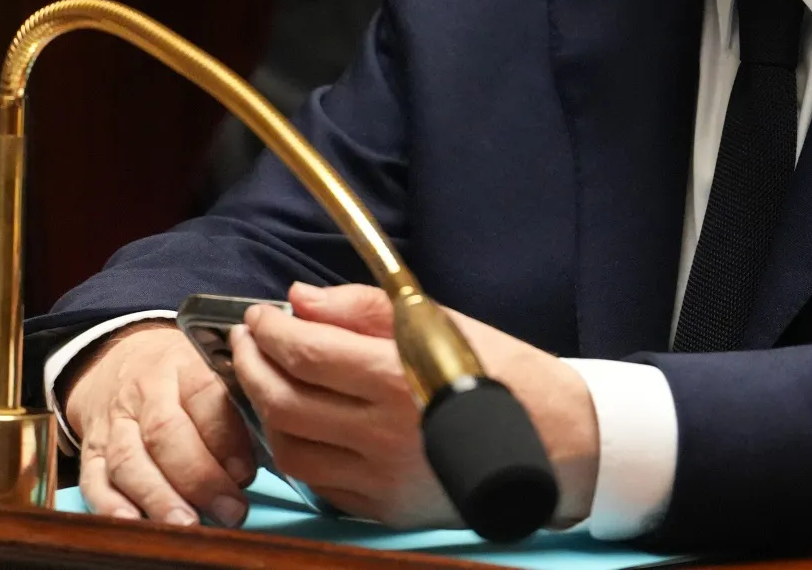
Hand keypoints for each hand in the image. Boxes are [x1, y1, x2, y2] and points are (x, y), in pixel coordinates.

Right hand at [63, 322, 257, 527]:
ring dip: (159, 497)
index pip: (204, 395)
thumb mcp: (214, 368)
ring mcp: (113, 421)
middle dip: (199, 477)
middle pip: (164, 433)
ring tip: (188, 524)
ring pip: (128, 460)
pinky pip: (94, 480)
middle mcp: (144, 390)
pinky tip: (135, 522)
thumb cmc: (182, 375)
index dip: (225, 437)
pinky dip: (111, 506)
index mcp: (183, 363)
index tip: (246, 472)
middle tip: (229, 510)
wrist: (120, 361)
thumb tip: (269, 452)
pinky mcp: (90, 450)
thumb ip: (238, 404)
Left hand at [235, 283, 598, 528]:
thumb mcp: (442, 323)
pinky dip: (299, 453)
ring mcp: (382, 479)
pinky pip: (320, 485)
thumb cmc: (508, 374)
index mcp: (397, 379)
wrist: (561, 445)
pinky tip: (303, 427)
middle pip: (283, 402)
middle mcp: (382, 434)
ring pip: (290, 451)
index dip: (269, 331)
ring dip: (267, 414)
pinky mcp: (387, 510)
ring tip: (270, 384)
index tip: (260, 315)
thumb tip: (301, 299)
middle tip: (250, 343)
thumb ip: (363, 310)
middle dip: (252, 367)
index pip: (305, 352)